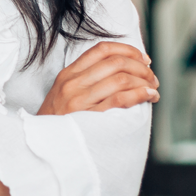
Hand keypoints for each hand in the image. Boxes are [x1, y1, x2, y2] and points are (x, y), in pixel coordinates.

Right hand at [38, 41, 157, 114]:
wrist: (43, 145)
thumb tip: (122, 69)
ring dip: (145, 81)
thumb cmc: (58, 121)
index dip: (127, 50)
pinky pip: (120, 99)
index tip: (142, 58)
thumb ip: (86, 79)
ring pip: (121, 79)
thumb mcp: (63, 93)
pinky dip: (140, 94)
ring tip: (153, 89)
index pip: (102, 50)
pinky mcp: (90, 117)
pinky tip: (149, 96)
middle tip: (152, 77)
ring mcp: (80, 100)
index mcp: (68, 74)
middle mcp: (73, 84)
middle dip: (141, 67)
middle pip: (115, 62)